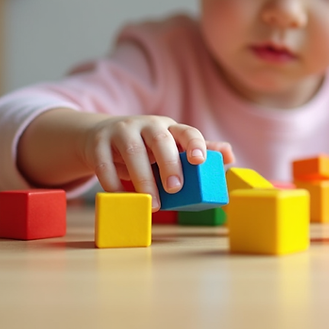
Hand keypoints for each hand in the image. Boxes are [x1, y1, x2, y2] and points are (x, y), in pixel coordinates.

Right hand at [81, 115, 235, 209]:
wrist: (99, 136)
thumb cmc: (145, 147)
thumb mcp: (169, 147)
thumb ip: (197, 152)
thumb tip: (230, 156)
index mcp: (168, 128)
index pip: (186, 131)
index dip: (195, 144)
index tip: (200, 160)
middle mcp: (145, 125)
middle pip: (159, 139)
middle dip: (169, 163)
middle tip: (176, 188)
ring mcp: (120, 132)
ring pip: (132, 152)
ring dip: (143, 179)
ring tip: (153, 203)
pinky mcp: (98, 143)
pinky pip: (104, 163)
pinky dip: (113, 183)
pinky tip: (124, 198)